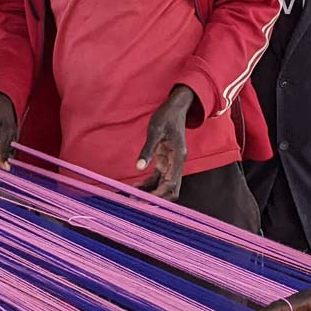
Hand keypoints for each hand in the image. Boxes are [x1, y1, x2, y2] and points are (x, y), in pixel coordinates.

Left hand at [135, 85, 192, 200]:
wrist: (175, 107)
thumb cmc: (167, 117)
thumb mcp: (155, 130)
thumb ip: (148, 150)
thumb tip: (139, 167)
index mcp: (178, 158)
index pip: (171, 184)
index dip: (159, 195)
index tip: (144, 201)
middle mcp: (177, 164)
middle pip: (170, 190)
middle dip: (156, 199)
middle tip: (137, 202)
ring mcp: (172, 164)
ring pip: (163, 186)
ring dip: (150, 193)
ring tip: (132, 196)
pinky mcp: (165, 161)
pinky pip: (157, 178)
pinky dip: (148, 184)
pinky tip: (135, 187)